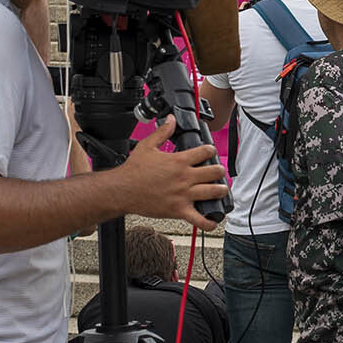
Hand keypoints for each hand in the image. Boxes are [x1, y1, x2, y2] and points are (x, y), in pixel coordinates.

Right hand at [117, 116, 228, 231]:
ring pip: (213, 192)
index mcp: (179, 161)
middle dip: (219, 171)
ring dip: (220, 191)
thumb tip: (171, 119)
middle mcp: (185, 177)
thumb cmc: (133, 171)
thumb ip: (162, 131)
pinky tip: (213, 220)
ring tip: (220, 190)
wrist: (122, 190)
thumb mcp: (147, 145)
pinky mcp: (179, 210)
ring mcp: (183, 195)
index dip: (211, 150)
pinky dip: (208, 222)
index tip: (210, 151)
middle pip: (214, 172)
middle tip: (217, 172)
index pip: (205, 151)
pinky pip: (199, 219)